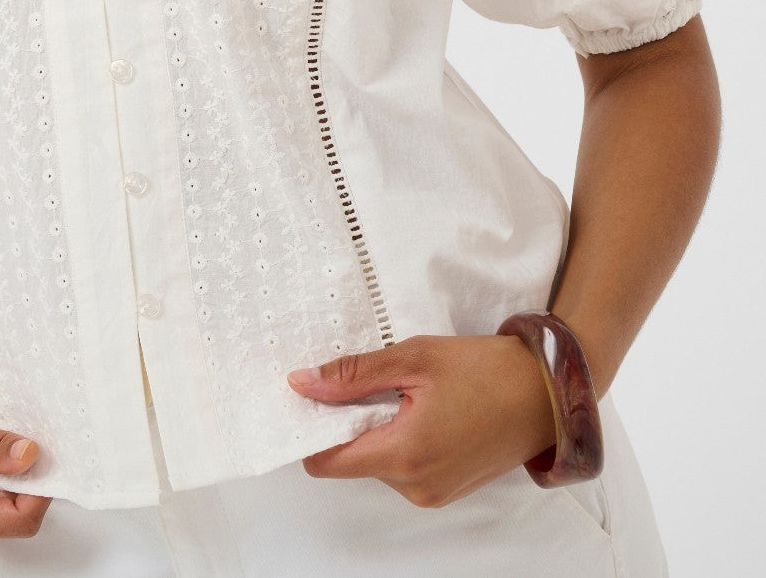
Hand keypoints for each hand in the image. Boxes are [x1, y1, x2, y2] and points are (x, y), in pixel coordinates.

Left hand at [285, 333, 556, 506]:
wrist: (546, 392)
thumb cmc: (488, 371)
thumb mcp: (414, 358)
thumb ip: (353, 375)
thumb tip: (304, 383)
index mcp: (404, 455)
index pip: (326, 462)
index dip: (311, 429)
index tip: (312, 398)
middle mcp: (416, 486)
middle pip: (352, 460)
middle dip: (351, 422)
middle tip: (375, 380)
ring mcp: (433, 492)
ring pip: (378, 463)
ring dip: (379, 429)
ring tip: (409, 392)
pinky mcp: (447, 488)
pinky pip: (404, 468)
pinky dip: (402, 439)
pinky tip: (424, 409)